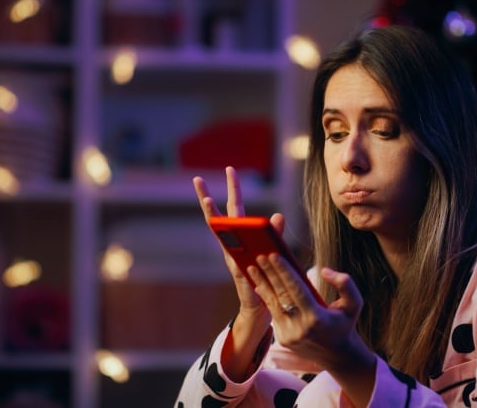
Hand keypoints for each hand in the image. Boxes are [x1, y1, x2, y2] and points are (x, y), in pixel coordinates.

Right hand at [194, 166, 281, 323]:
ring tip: (206, 199)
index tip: (229, 170)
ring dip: (212, 216)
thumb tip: (279, 215)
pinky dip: (229, 242)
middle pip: (220, 217)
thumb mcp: (274, 253)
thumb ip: (275, 234)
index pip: (236, 210)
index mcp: (241, 238)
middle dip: (207, 197)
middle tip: (197, 178)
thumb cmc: (267, 279)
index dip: (233, 190)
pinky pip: (232, 253)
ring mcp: (231, 257)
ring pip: (220, 234)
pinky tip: (222, 229)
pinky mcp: (237, 270)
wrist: (263, 307)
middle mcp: (232, 245)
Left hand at [249, 255, 376, 401]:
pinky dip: (265, 297)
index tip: (274, 255)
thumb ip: (345, 284)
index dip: (284, 272)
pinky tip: (258, 282)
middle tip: (259, 255)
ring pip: (273, 304)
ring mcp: (289, 335)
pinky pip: (273, 313)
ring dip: (262, 284)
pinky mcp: (283, 339)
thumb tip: (324, 271)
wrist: (338, 356)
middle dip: (269, 274)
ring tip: (252, 266)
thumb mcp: (354, 304)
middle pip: (281, 295)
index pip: (297, 290)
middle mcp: (300, 328)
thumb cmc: (345, 324)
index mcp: (316, 318)